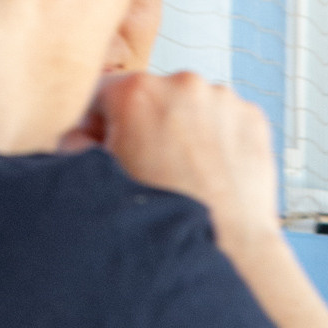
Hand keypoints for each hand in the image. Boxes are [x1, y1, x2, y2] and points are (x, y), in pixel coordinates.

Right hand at [94, 72, 281, 253]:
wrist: (228, 244)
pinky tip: (212, 170)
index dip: (98, 124)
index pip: (103, 94)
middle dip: (145, 125)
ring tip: (185, 173)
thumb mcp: (103, 177)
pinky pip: (225, 119)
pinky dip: (218, 137)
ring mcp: (223, 98)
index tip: (106, 145)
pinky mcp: (252, 116)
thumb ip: (75, 146)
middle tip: (149, 166)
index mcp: (137, 91)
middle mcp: (183, 84)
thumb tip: (77, 137)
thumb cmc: (165, 216)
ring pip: (191, 106)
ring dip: (184, 128)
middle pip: (151, 97)